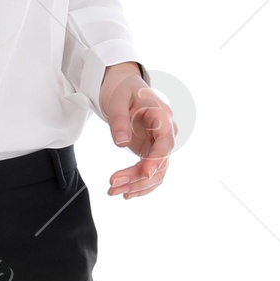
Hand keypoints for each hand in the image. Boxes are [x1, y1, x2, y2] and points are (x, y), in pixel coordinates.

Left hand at [100, 62, 175, 199]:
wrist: (123, 87)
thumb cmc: (122, 89)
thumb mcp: (116, 101)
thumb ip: (119, 121)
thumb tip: (121, 142)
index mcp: (162, 115)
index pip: (166, 142)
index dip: (157, 159)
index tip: (145, 173)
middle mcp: (166, 131)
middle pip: (161, 161)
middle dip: (139, 177)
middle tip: (113, 184)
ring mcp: (159, 143)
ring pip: (157, 172)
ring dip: (137, 185)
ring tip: (113, 191)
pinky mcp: (151, 151)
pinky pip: (151, 172)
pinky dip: (140, 185)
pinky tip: (126, 193)